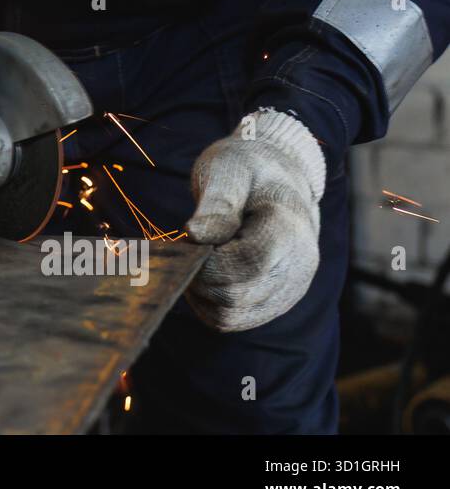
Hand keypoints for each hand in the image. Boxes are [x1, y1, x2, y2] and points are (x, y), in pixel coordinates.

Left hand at [185, 109, 326, 331]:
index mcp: (290, 230)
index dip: (207, 259)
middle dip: (199, 275)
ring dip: (200, 292)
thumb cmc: (248, 168)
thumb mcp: (228, 169)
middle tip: (190, 245)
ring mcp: (289, 290)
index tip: (191, 237)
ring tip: (200, 255)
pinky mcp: (274, 302)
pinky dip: (207, 302)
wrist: (277, 177)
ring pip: (230, 316)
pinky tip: (205, 272)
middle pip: (235, 295)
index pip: (245, 264)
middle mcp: (298, 268)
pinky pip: (232, 320)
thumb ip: (216, 204)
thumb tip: (196, 236)